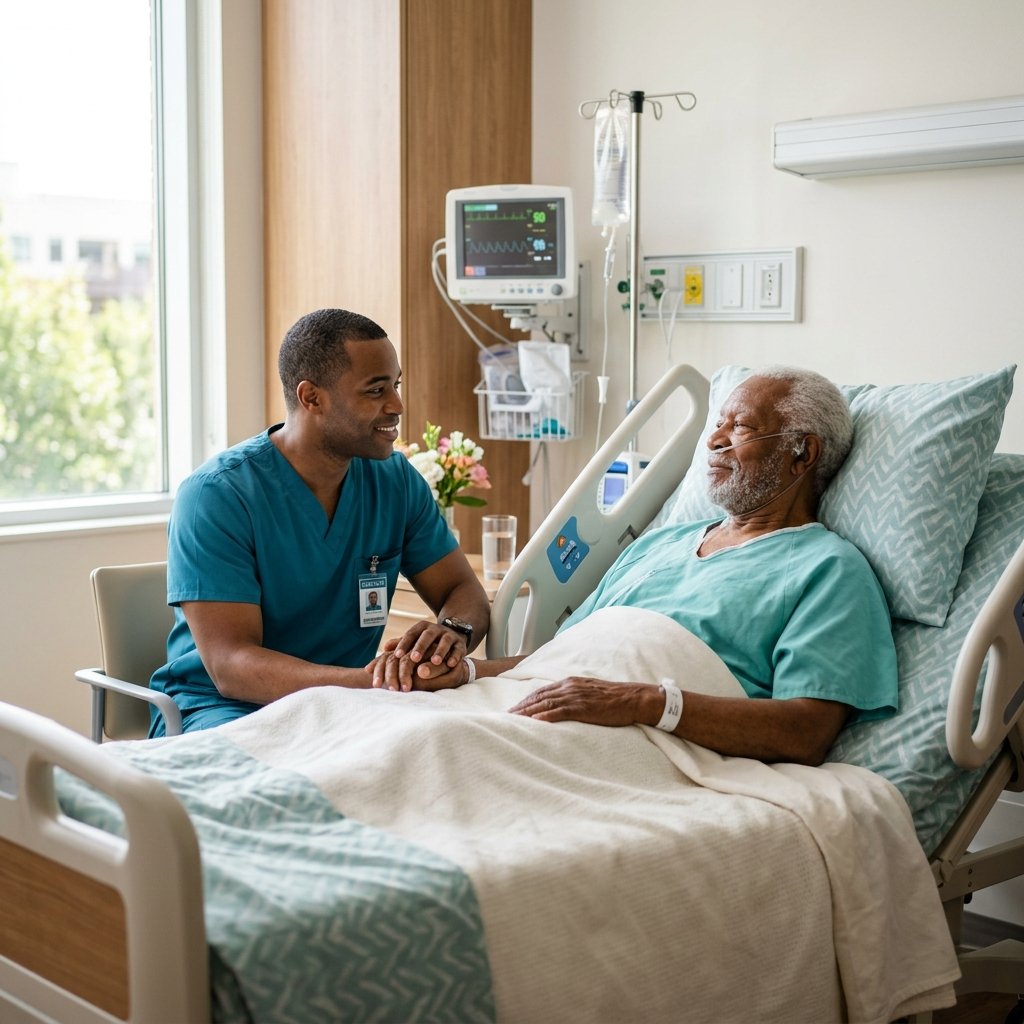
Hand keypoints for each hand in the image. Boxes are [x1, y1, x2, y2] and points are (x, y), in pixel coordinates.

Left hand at [370, 620, 466, 689]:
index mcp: (421, 628)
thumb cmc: (428, 642)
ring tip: (435, 661)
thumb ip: (401, 644)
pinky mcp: (460, 644)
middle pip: (427, 636)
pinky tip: (451, 664)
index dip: (404, 644)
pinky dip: (455, 656)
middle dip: (420, 647)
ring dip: (440, 651)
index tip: (396, 655)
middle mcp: (435, 630)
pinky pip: (458, 649)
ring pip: (444, 641)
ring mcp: (448, 636)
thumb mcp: (415, 640)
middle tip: (413, 658)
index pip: (411, 634)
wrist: (452, 634)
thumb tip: (384, 648)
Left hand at [508, 677, 657, 726]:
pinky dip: (544, 716)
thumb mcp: (590, 693)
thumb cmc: (615, 698)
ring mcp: (576, 696)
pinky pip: (559, 712)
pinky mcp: (583, 707)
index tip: (512, 710)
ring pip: (544, 703)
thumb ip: (575, 696)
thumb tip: (561, 707)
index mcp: (570, 682)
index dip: (525, 701)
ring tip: (512, 721)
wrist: (634, 698)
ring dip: (526, 713)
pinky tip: (534, 723)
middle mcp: (569, 686)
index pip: (541, 691)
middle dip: (520, 707)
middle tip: (504, 717)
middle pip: (538, 696)